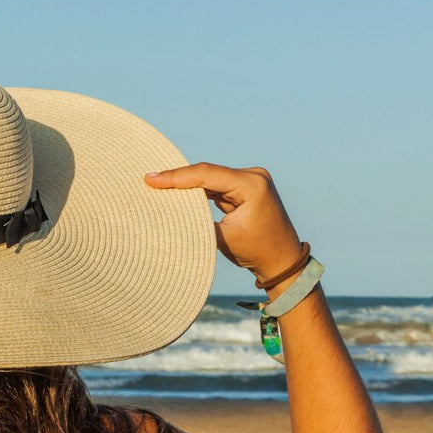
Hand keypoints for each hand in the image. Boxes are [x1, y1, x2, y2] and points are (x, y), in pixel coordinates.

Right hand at [143, 163, 302, 283]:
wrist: (282, 260)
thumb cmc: (256, 251)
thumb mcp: (223, 237)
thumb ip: (198, 219)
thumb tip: (170, 208)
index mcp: (252, 185)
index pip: (207, 175)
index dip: (177, 177)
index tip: (151, 179)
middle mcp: (253, 176)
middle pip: (207, 172)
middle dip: (179, 178)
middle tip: (150, 180)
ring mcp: (250, 180)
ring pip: (210, 178)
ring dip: (186, 183)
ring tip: (158, 185)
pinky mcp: (245, 188)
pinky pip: (216, 185)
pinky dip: (197, 189)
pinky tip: (177, 191)